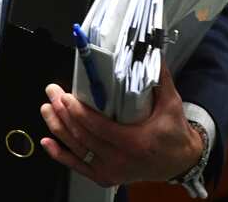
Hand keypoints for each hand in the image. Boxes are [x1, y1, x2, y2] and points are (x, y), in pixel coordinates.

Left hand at [39, 63, 202, 186]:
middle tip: (52, 93)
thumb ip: (159, 78)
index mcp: (134, 142)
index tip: (65, 96)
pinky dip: (60, 154)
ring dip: (57, 128)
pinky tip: (47, 141)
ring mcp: (111, 171)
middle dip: (63, 113)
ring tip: (47, 108)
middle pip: (82, 136)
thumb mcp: (171, 104)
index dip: (77, 111)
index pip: (97, 127)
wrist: (179, 162)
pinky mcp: (106, 176)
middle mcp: (119, 160)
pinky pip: (78, 166)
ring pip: (77, 149)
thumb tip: (151, 51)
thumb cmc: (174, 133)